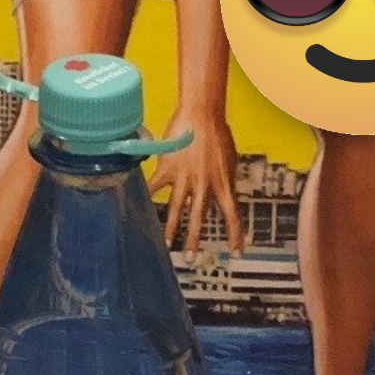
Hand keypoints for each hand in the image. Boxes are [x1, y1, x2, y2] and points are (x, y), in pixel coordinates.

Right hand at [159, 108, 243, 252]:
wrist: (202, 114)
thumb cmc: (218, 132)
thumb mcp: (230, 160)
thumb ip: (225, 179)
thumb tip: (224, 192)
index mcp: (223, 185)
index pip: (233, 216)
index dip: (235, 236)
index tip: (237, 253)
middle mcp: (204, 186)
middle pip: (199, 219)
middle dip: (195, 241)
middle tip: (192, 260)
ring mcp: (184, 179)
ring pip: (176, 210)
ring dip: (170, 229)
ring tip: (166, 245)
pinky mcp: (168, 169)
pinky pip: (155, 186)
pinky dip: (147, 195)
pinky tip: (138, 205)